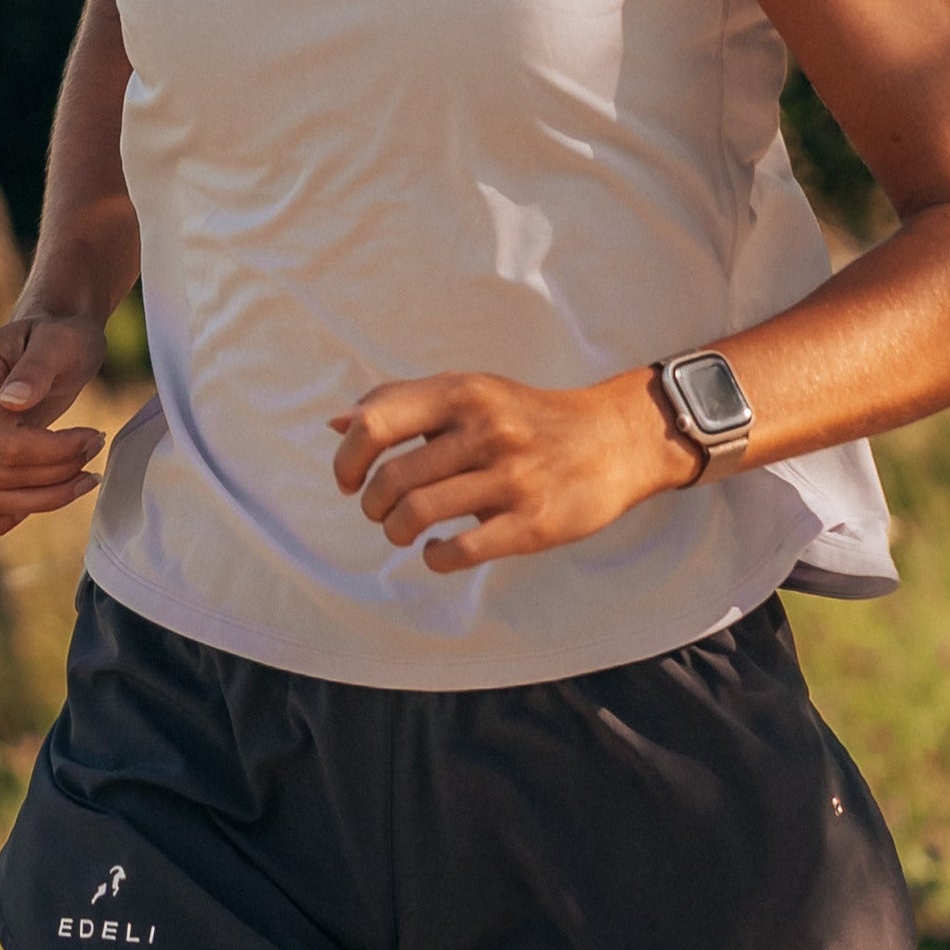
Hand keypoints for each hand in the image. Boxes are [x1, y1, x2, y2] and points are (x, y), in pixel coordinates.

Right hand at [0, 308, 112, 536]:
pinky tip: (37, 503)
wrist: (47, 347)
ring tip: (82, 474)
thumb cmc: (60, 340)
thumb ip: (38, 368)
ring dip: (43, 498)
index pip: (5, 443)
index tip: (94, 436)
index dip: (56, 452)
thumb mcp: (62, 343)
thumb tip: (11, 403)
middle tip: (94, 449)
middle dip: (57, 474)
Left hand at [324, 370, 687, 570]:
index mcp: (463, 393)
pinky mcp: (534, 523)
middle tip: (382, 511)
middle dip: (373, 505)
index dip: (347, 459)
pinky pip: (459, 551)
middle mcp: (487, 430)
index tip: (350, 480)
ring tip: (404, 531)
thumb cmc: (525, 417)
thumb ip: (402, 402)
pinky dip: (433, 558)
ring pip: (418, 514)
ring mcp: (512, 478)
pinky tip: (437, 551)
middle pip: (391, 480)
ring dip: (397, 532)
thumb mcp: (469, 392)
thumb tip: (335, 423)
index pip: (375, 424)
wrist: (614, 439)